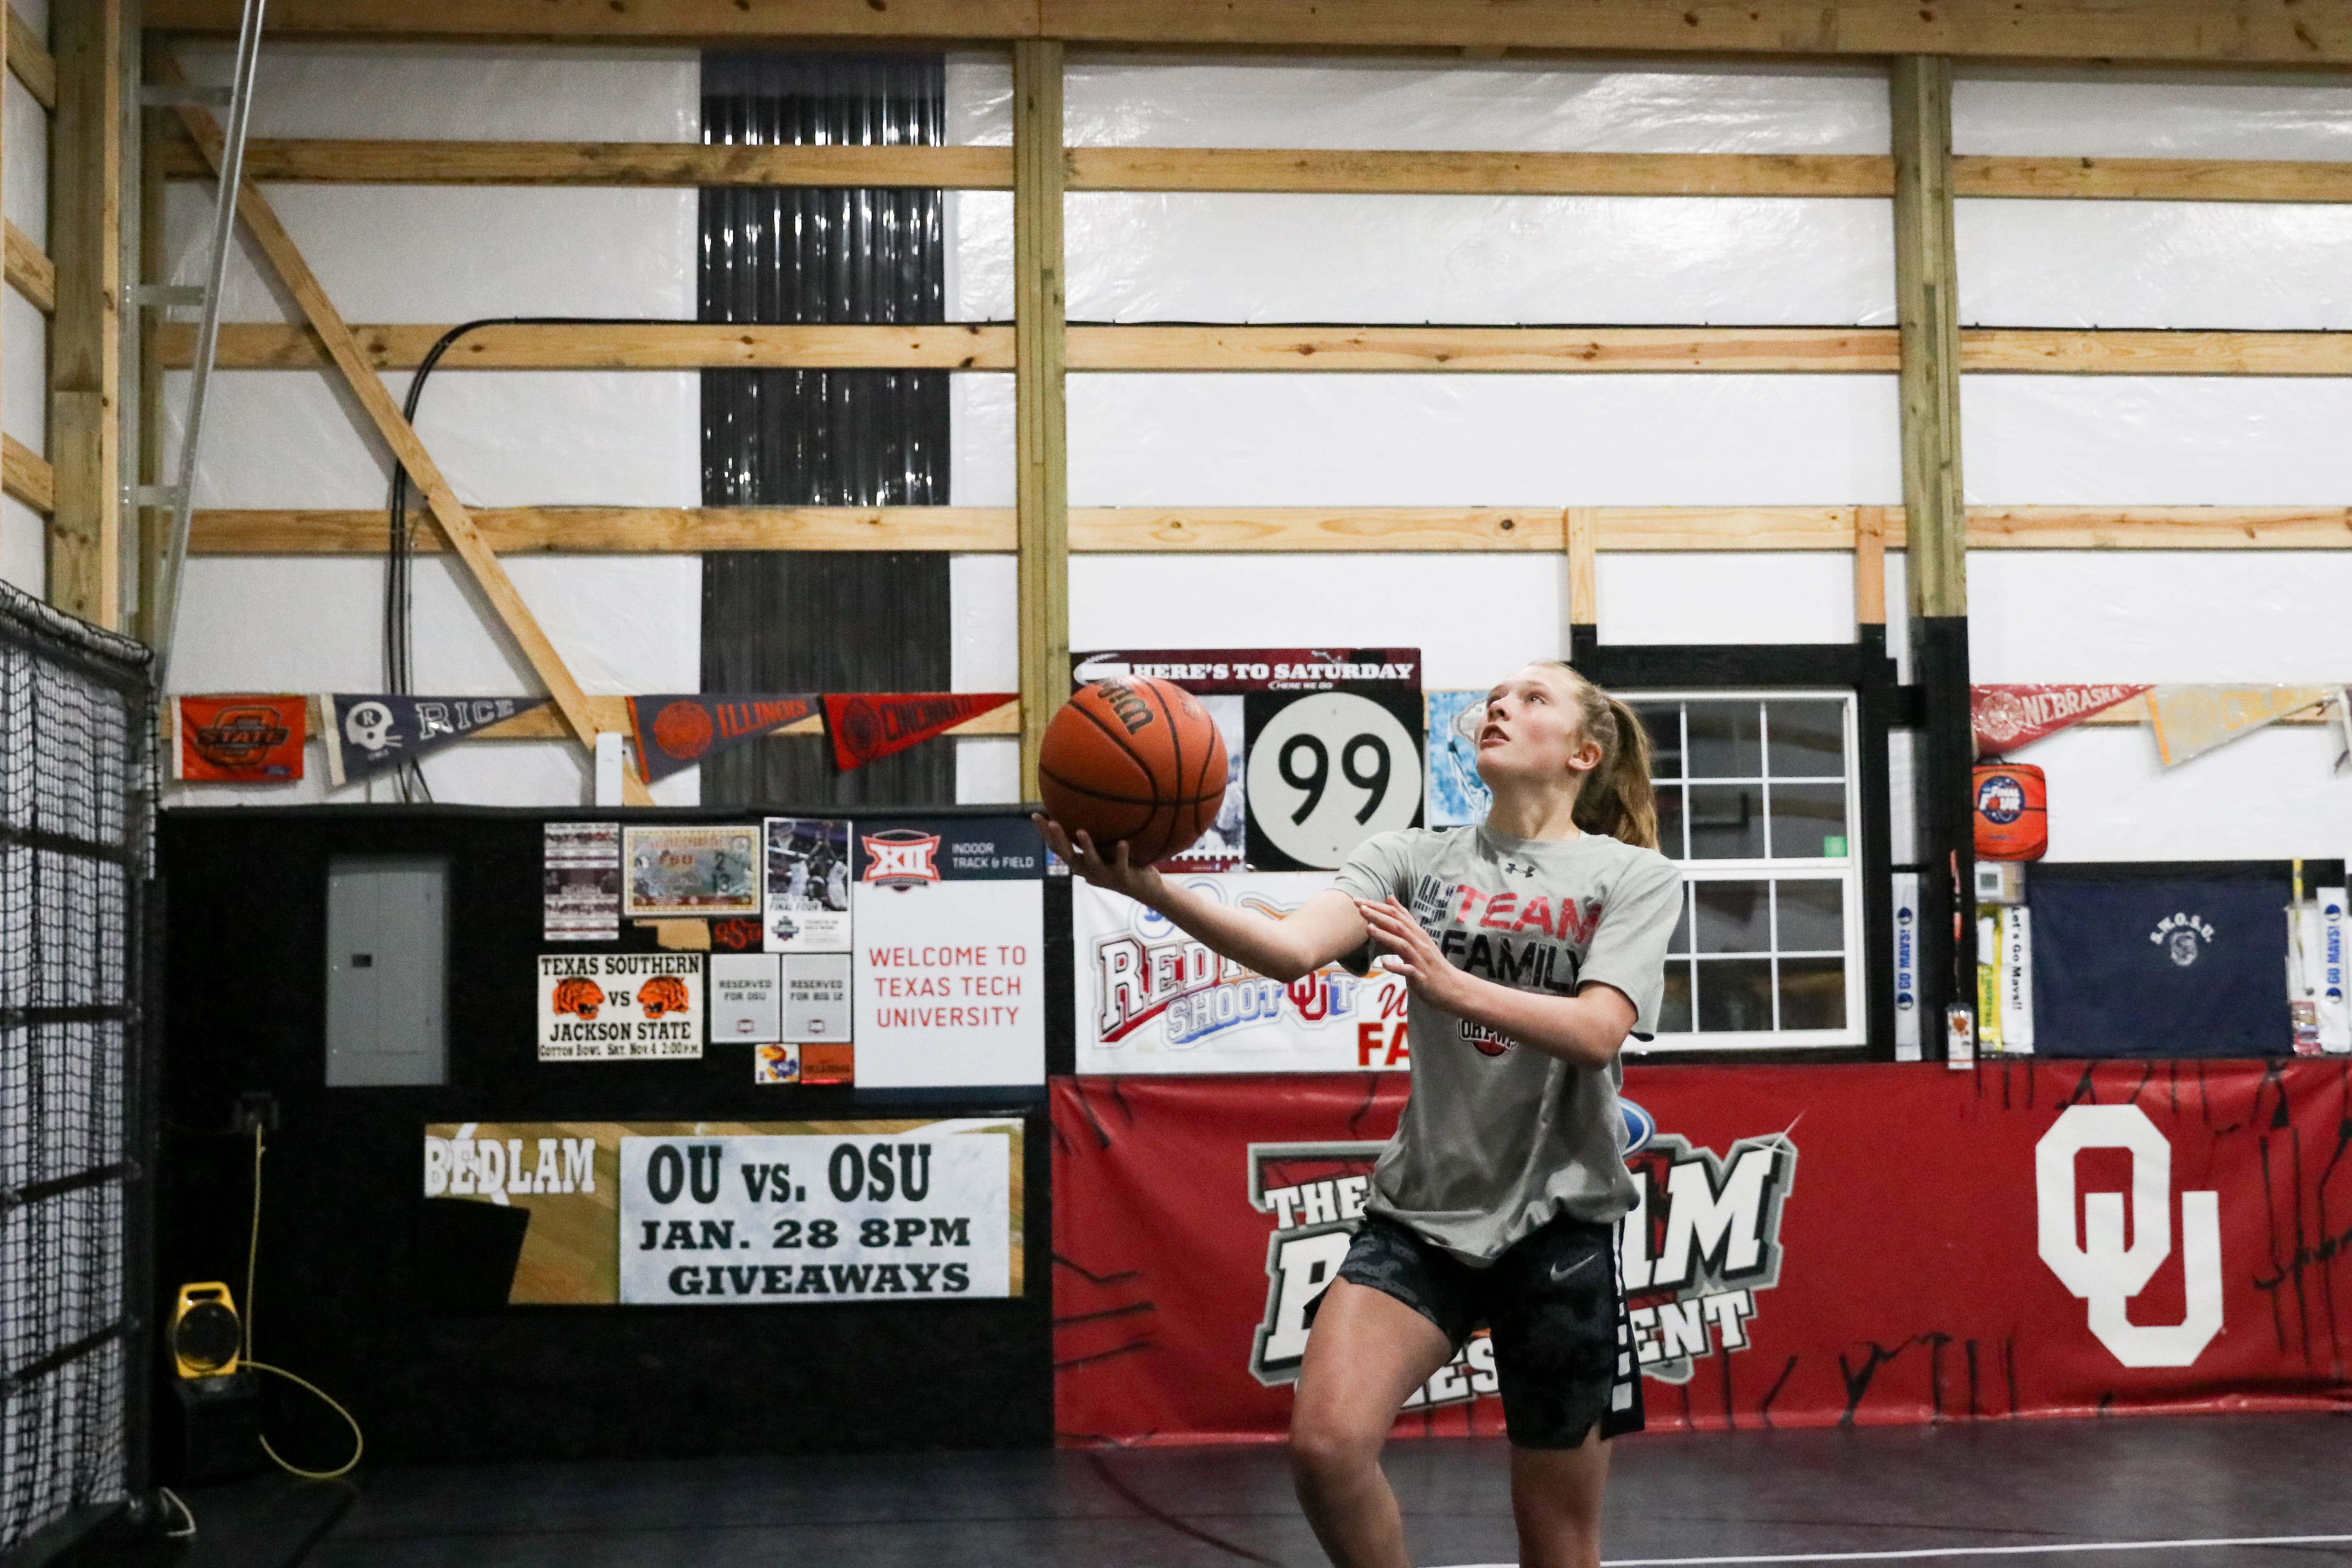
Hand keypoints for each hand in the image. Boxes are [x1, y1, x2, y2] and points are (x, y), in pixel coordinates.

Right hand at [1033, 815, 1164, 903]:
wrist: (1146, 888)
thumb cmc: (1123, 863)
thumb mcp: (1107, 847)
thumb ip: (1097, 833)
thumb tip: (1089, 805)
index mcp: (1083, 863)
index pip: (1058, 849)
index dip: (1046, 834)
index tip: (1035, 816)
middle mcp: (1090, 871)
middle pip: (1068, 857)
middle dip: (1059, 840)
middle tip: (1052, 822)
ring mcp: (1106, 876)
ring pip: (1092, 862)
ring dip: (1086, 846)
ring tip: (1081, 831)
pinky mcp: (1123, 878)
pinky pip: (1121, 865)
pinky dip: (1121, 854)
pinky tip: (1124, 842)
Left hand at [1355, 897, 1471, 1012]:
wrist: (1453, 987)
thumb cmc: (1431, 963)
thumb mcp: (1418, 938)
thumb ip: (1404, 919)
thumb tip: (1389, 898)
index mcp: (1417, 934)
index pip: (1397, 915)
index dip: (1378, 907)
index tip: (1358, 900)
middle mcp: (1420, 944)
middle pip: (1398, 926)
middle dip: (1379, 916)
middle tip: (1360, 907)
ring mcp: (1421, 960)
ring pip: (1403, 945)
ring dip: (1385, 936)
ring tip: (1368, 929)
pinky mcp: (1422, 977)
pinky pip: (1409, 971)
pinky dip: (1397, 966)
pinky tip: (1384, 963)